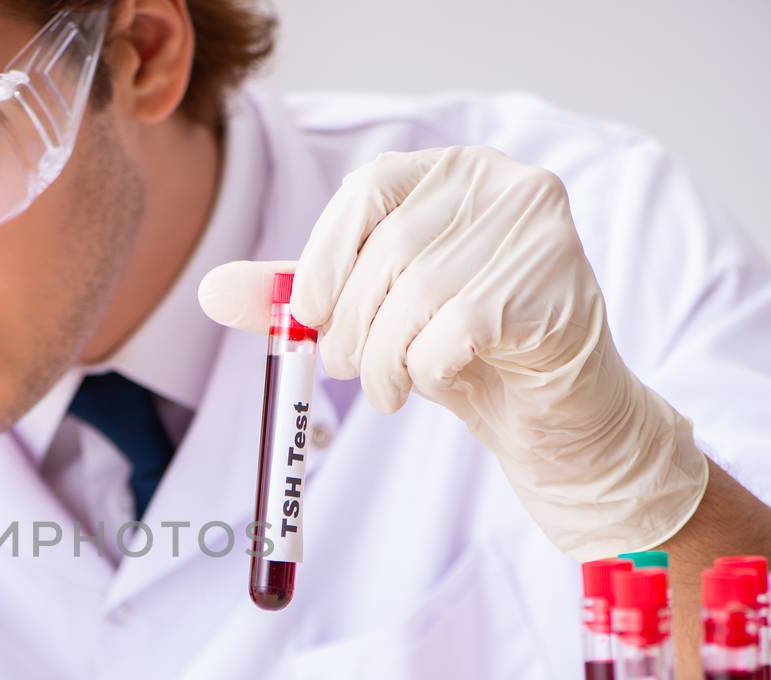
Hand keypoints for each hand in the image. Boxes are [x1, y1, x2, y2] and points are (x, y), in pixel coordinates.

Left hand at [198, 145, 707, 559]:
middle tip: (347, 369)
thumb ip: (303, 297)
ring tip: (389, 388)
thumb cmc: (460, 351)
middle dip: (350, 324)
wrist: (550, 417)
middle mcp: (502, 184)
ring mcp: (538, 232)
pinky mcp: (559, 287)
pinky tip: (437, 381)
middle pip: (390, 249)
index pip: (368, 189)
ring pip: (419, 295)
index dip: (326, 255)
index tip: (308, 312)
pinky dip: (429, 369)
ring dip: (384, 359)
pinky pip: (457, 330)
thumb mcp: (372, 315)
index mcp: (452, 172)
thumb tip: (211, 290)